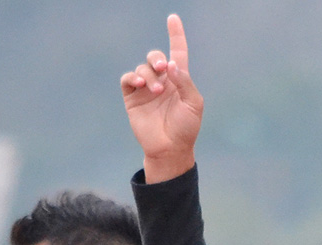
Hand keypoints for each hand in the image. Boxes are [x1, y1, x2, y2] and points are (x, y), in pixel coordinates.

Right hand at [121, 14, 203, 182]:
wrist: (170, 149)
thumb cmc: (186, 128)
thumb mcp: (193, 103)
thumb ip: (185, 81)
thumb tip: (171, 65)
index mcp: (179, 80)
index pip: (177, 52)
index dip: (176, 35)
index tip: (172, 18)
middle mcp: (162, 81)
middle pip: (155, 57)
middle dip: (156, 58)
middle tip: (162, 69)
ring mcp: (146, 89)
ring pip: (142, 68)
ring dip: (149, 75)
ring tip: (155, 90)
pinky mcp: (132, 98)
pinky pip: (127, 79)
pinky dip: (132, 77)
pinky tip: (140, 84)